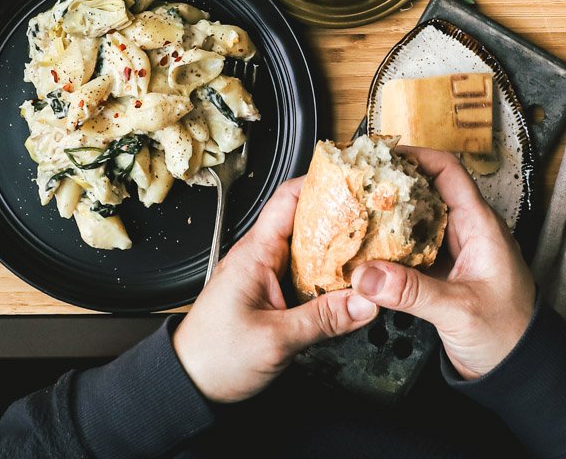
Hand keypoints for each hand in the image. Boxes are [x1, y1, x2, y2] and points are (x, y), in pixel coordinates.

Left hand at [172, 177, 377, 402]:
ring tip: (373, 245)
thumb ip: (324, 320)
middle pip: (306, 220)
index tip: (355, 181)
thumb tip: (366, 302)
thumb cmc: (214, 357)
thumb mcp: (275, 340)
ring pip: (309, 248)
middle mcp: (260, 256)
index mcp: (255, 253)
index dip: (322, 183)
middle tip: (377, 216)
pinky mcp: (271, 293)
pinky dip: (328, 272)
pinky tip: (350, 280)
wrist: (189, 383)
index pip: (289, 198)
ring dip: (338, 246)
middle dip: (340, 215)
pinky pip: (305, 272)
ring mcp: (266, 273)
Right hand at [350, 147, 534, 379]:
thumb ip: (411, 292)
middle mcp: (466, 232)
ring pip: (414, 222)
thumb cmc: (508, 336)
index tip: (381, 156)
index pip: (448, 172)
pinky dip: (388, 248)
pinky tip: (365, 251)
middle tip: (357, 183)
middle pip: (425, 192)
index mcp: (481, 226)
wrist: (520, 372)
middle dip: (392, 185)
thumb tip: (365, 275)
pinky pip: (410, 250)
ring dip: (387, 217)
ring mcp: (453, 253)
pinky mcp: (440, 275)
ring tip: (353, 212)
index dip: (416, 157)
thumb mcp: (459, 310)